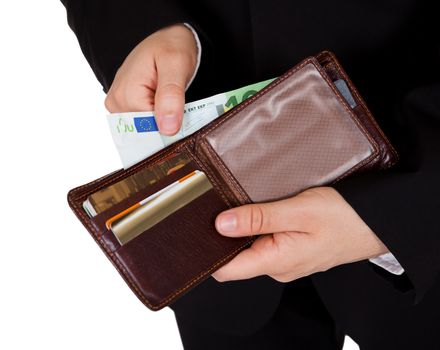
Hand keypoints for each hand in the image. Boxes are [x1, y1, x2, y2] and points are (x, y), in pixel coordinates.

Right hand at [104, 24, 197, 134]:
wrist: (167, 37)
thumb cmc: (171, 46)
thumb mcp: (176, 65)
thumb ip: (171, 96)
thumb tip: (168, 129)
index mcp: (125, 95)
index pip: (150, 130)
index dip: (171, 127)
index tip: (185, 117)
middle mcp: (116, 103)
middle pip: (146, 132)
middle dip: (167, 126)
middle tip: (182, 108)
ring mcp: (119, 106)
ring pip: (146, 130)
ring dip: (164, 123)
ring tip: (173, 104)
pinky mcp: (125, 107)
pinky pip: (144, 124)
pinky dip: (158, 121)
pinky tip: (166, 107)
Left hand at [212, 187, 388, 281]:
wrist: (376, 223)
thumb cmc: (344, 218)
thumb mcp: (298, 211)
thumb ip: (258, 218)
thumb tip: (221, 225)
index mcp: (275, 261)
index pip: (225, 270)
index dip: (207, 251)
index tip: (196, 229)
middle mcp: (277, 266)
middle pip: (235, 256)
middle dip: (224, 233)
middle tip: (219, 202)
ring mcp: (285, 259)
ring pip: (250, 246)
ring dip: (243, 226)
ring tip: (240, 201)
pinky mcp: (291, 250)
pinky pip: (265, 241)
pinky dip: (258, 225)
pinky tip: (260, 208)